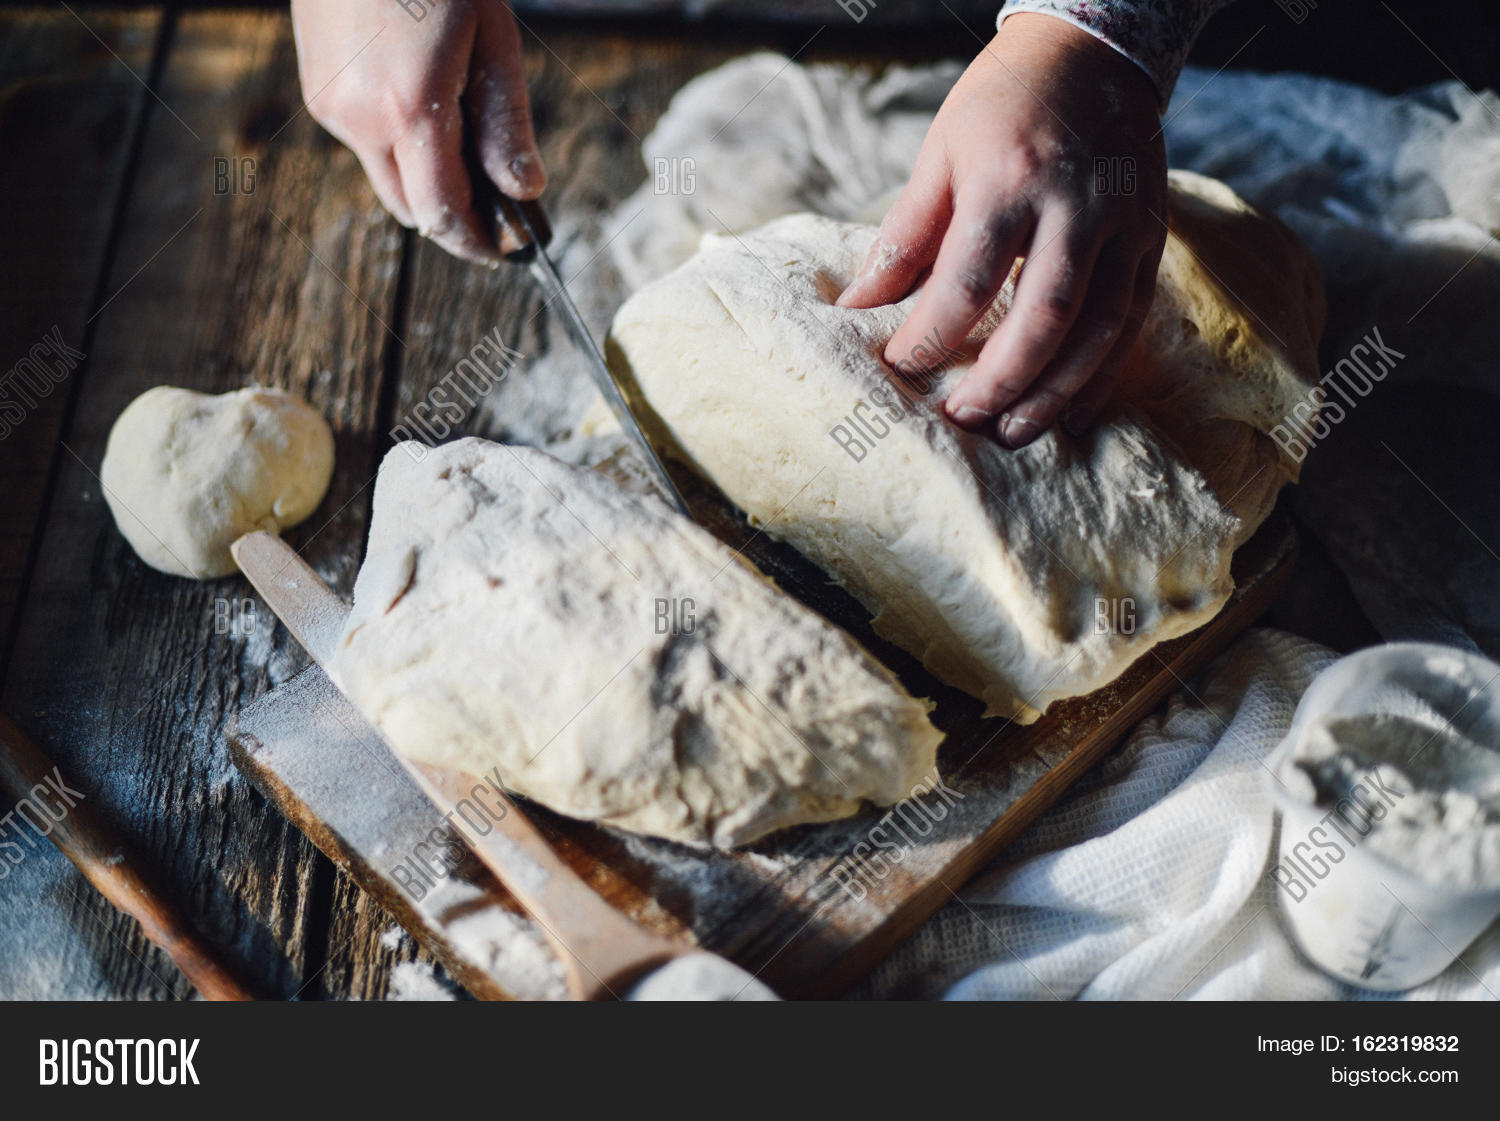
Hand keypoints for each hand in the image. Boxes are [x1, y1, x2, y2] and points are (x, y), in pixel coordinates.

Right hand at [290, 0, 544, 263]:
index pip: (445, 214)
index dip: (478, 243)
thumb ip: (508, 124)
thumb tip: (526, 191)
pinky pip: (365, 144)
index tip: (507, 251)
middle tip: (497, 211)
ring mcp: (330, 107)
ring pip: (387, 179)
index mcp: (411, 109)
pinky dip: (398, 147)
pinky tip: (424, 104)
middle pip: (412, 210)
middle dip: (455, 218)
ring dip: (425, 181)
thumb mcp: (493, 39)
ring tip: (465, 145)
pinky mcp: (317, 92)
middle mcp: (360, 120)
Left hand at [837, 14, 1166, 446]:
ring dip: (1055, 392)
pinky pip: (1132, 322)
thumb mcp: (940, 154)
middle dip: (999, 380)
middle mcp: (1074, 204)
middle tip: (961, 419)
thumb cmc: (1000, 104)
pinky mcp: (1152, 238)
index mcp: (1008, 179)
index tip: (899, 367)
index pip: (966, 279)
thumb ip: (904, 235)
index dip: (930, 334)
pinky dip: (1101, 374)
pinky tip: (1071, 412)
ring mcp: (1123, 224)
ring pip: (1098, 329)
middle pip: (1042, 315)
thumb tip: (856, 307)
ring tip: (1013, 432)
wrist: (1092, 53)